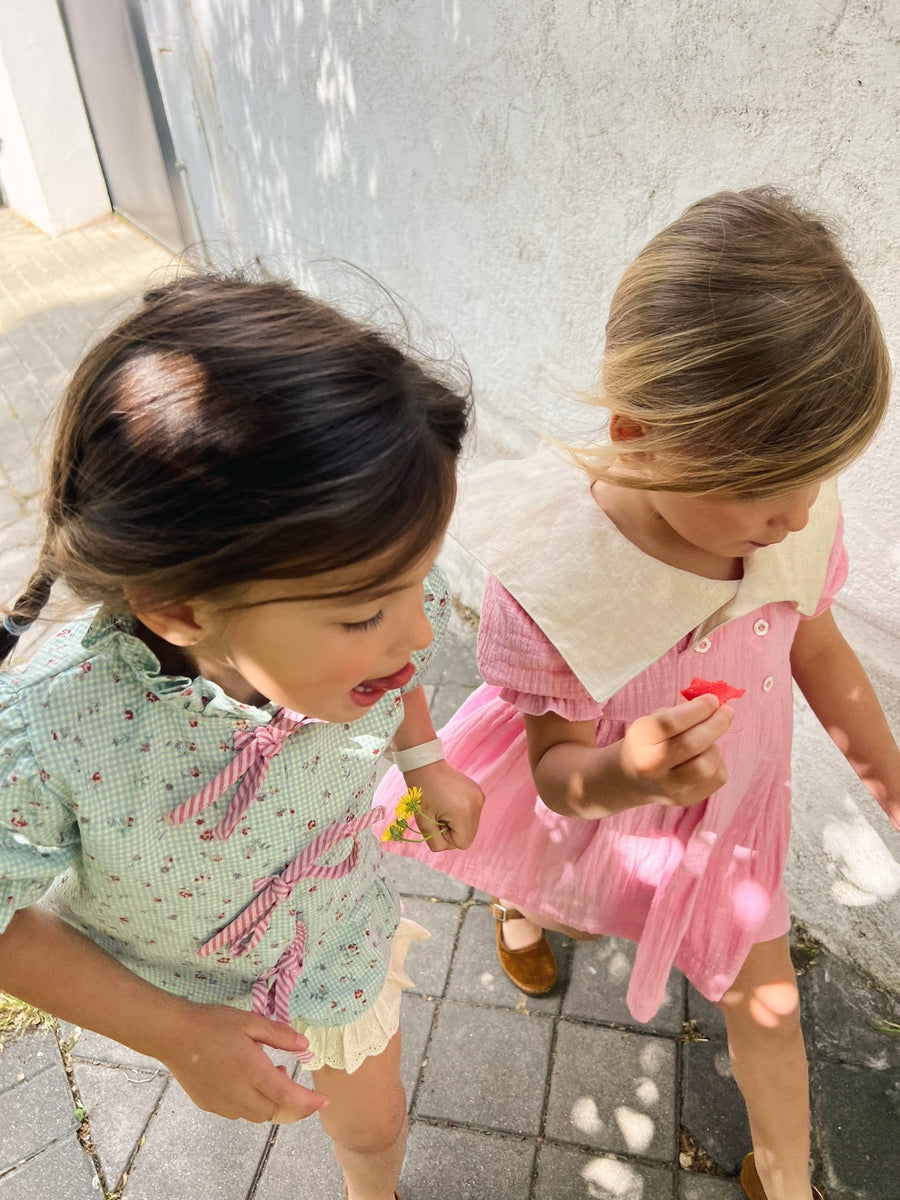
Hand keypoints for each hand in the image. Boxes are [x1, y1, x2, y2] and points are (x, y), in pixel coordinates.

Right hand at [155, 999, 328, 1122]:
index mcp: (253, 1072)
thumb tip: (304, 1046)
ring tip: (273, 1077)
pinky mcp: (210, 1106)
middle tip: (299, 1088)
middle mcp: (239, 1094)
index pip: (288, 1097)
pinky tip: (250, 1083)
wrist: (174, 1035)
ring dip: (272, 1104)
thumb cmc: (213, 1024)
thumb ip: (279, 1035)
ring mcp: (223, 1104)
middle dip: (293, 1106)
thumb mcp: (250, 1022)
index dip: (309, 1103)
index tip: (324, 1101)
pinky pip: (239, 1113)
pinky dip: (253, 1105)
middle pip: (275, 1113)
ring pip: (257, 1116)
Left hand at [402, 759, 483, 850]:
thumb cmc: (422, 792)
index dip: (447, 837)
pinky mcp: (479, 792)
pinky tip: (451, 801)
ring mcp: (480, 797)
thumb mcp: (424, 822)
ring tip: (445, 807)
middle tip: (439, 815)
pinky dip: (462, 813)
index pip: (462, 844)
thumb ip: (436, 842)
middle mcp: (477, 805)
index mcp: (464, 812)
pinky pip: (473, 814)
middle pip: (469, 836)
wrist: (426, 765)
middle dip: (453, 831)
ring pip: (472, 826)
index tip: (437, 822)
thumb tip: (448, 846)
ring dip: (458, 823)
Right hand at [619, 694, 733, 807]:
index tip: (713, 700)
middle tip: (727, 711)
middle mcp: (651, 766)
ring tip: (708, 740)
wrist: (632, 778)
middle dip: (715, 724)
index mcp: (640, 740)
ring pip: (705, 766)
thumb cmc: (649, 741)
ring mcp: (668, 787)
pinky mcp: (685, 799)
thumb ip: (681, 712)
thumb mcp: (653, 721)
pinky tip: (706, 756)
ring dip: (714, 746)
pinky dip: (717, 762)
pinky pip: (716, 778)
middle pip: (690, 745)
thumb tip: (715, 705)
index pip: (670, 724)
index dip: (697, 709)